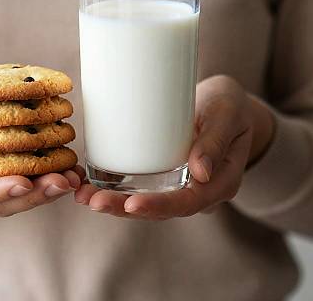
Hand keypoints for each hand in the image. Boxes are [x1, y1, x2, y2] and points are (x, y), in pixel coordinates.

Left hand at [75, 75, 274, 219]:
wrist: (226, 104)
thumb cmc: (230, 106)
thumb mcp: (228, 114)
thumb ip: (216, 140)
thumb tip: (201, 174)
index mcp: (220, 182)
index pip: (188, 202)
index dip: (159, 206)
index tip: (131, 203)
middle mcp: (197, 189)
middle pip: (160, 208)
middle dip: (123, 207)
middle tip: (91, 200)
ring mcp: (178, 182)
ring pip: (145, 199)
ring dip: (113, 201)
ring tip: (82, 195)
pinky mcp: (163, 172)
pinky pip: (139, 185)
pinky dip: (114, 186)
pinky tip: (88, 181)